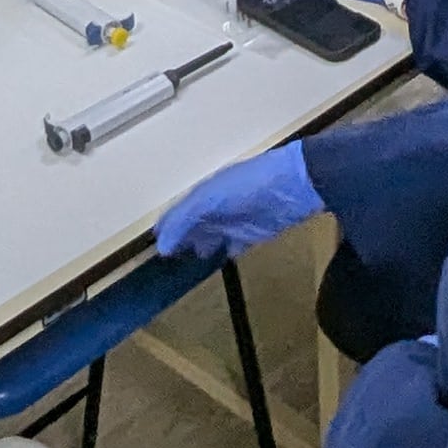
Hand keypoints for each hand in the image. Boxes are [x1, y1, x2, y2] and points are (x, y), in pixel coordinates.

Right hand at [157, 142, 324, 257]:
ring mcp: (234, 221)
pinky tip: (219, 260)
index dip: (166, 230)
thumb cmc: (248, 186)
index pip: (177, 214)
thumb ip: (184, 220)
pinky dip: (224, 252)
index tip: (154, 248)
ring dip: (201, 246)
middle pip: (193, 226)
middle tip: (168, 260)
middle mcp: (216, 207)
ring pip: (212, 236)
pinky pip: (233, 245)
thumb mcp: (209, 199)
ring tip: (189, 262)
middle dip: (181, 240)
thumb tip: (161, 247)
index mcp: (203, 194)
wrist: (294, 186)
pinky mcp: (253, 234)